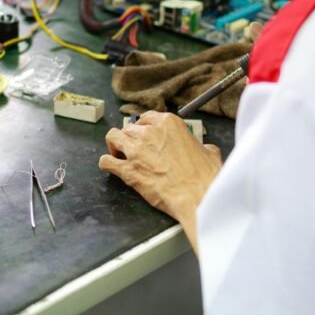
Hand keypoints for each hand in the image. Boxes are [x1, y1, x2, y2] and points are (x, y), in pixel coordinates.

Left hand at [99, 112, 222, 251]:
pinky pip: (106, 161)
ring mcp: (135, 150)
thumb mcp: (209, 153)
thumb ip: (200, 146)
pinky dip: (107, 163)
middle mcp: (148, 133)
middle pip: (130, 128)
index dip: (144, 127)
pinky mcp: (128, 170)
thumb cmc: (205, 176)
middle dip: (131, 139)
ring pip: (113, 137)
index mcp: (168, 123)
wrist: (198, 197)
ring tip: (121, 156)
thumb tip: (204, 150)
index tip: (146, 136)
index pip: (147, 117)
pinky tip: (113, 168)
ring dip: (115, 146)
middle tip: (136, 151)